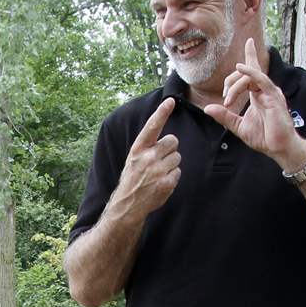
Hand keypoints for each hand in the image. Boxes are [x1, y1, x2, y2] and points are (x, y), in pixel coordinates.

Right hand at [116, 97, 180, 214]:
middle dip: (170, 149)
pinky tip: (161, 183)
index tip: (170, 101)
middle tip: (159, 160)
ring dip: (171, 165)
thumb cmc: (132, 179)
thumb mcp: (134, 160)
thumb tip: (171, 140)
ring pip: (177, 157)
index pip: (152, 127)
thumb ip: (148, 148)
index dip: (161, 113)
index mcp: (137, 150)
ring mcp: (157, 171)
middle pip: (173, 141)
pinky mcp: (165, 183)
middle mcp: (147, 158)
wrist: (127, 205)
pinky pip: (178, 172)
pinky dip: (172, 178)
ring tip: (158, 174)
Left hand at [204, 38, 305, 171]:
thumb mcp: (238, 126)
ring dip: (235, 85)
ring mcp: (271, 92)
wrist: (278, 148)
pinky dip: (251, 72)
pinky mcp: (274, 97)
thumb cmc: (263, 137)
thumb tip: (207, 108)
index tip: (247, 44)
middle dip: (231, 81)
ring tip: (228, 101)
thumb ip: (224, 116)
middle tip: (225, 99)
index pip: (253, 70)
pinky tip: (241, 67)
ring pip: (251, 75)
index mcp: (258, 94)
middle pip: (247, 71)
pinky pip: (261, 79)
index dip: (250, 55)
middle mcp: (265, 89)